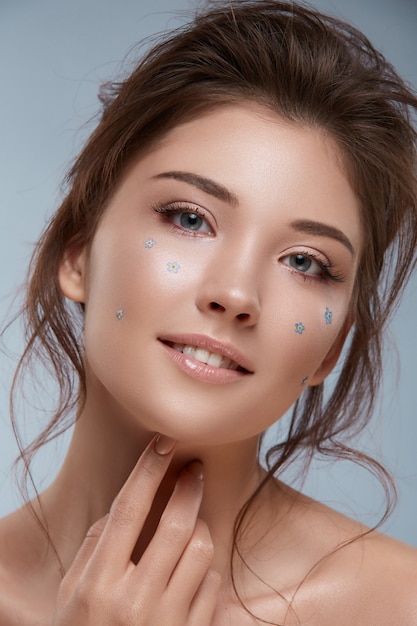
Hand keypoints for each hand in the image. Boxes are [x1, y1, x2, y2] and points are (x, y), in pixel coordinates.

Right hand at [53, 434, 220, 624]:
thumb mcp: (71, 595)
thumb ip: (95, 548)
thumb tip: (124, 506)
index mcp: (99, 584)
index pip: (128, 510)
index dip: (148, 470)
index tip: (163, 442)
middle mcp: (135, 600)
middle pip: (176, 524)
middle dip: (189, 488)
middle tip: (193, 471)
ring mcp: (169, 621)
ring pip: (202, 549)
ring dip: (199, 528)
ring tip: (189, 528)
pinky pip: (214, 583)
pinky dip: (206, 567)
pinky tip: (192, 570)